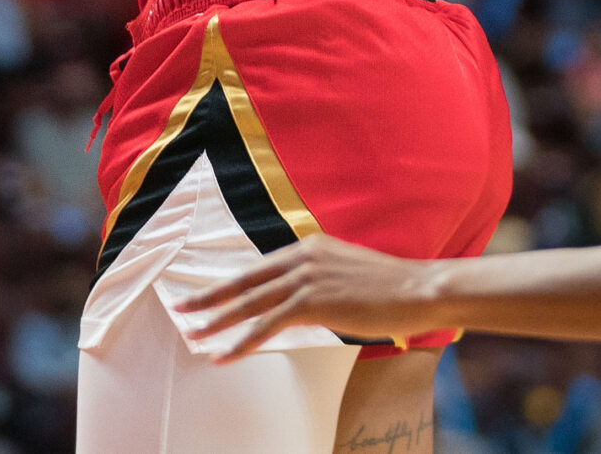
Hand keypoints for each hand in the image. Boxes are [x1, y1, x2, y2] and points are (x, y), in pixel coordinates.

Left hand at [178, 232, 445, 360]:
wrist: (418, 289)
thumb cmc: (391, 289)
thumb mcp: (348, 275)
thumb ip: (321, 283)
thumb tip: (304, 303)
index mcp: (310, 247)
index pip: (260, 267)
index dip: (233, 282)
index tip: (210, 293)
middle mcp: (302, 257)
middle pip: (245, 280)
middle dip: (210, 296)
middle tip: (182, 308)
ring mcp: (306, 278)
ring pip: (250, 302)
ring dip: (218, 321)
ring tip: (193, 334)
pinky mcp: (312, 301)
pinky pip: (267, 324)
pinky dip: (242, 341)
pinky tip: (225, 354)